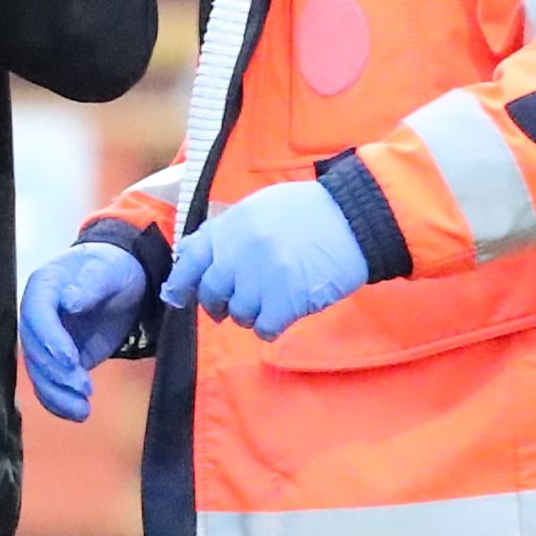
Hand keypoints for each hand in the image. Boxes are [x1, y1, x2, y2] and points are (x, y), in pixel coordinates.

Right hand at [18, 238, 150, 420]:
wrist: (122, 280)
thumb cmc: (112, 269)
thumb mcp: (107, 269)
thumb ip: (90, 284)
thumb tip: (69, 302)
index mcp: (44, 287)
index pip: (36, 314)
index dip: (50, 338)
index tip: (71, 359)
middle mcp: (37, 317)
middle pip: (34, 349)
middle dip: (56, 373)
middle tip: (83, 387)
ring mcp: (46, 341)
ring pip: (39, 373)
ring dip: (57, 395)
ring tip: (83, 410)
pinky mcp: (59, 361)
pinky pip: (52, 384)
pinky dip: (61, 402)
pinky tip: (78, 414)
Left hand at [167, 178, 375, 338]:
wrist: (354, 217)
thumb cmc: (309, 210)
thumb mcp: (257, 207)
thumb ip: (225, 231)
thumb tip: (192, 252)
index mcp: (229, 228)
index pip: (189, 261)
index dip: (181, 284)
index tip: (180, 297)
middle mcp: (238, 254)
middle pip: (211, 294)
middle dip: (218, 305)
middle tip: (231, 306)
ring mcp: (261, 279)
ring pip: (238, 314)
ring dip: (250, 315)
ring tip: (269, 303)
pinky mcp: (286, 301)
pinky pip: (264, 328)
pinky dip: (270, 326)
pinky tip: (283, 314)